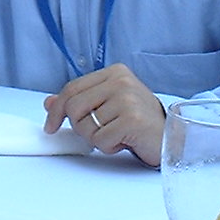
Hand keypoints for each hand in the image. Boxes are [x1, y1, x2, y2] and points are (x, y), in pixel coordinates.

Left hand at [42, 64, 164, 165]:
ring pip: (85, 126)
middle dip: (80, 126)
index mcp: (114, 72)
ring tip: (117, 134)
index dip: (57, 109)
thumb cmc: (138, 121)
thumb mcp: (107, 105)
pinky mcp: (132, 120)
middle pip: (74, 107)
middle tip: (99, 131)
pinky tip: (125, 141)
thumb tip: (49, 102)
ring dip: (97, 138)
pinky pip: (100, 140)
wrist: (170, 137)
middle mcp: (120, 81)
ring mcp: (127, 99)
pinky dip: (109, 147)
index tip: (51, 126)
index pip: (71, 88)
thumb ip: (80, 100)